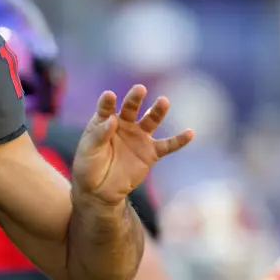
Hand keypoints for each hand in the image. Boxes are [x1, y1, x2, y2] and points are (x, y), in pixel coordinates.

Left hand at [72, 85, 192, 205]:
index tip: (109, 96)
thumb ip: (99, 135)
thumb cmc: (88, 167)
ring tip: (163, 101)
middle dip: (134, 99)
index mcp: (104, 122)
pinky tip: (190, 133)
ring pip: (151, 121)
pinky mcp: (150, 153)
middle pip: (131, 109)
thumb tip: (112, 119)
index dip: (107, 102)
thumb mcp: (88, 150)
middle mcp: (124, 125)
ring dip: (157, 111)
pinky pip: (167, 145)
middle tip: (139, 89)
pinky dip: (179, 140)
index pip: (106, 108)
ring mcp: (139, 137)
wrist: (99, 190)